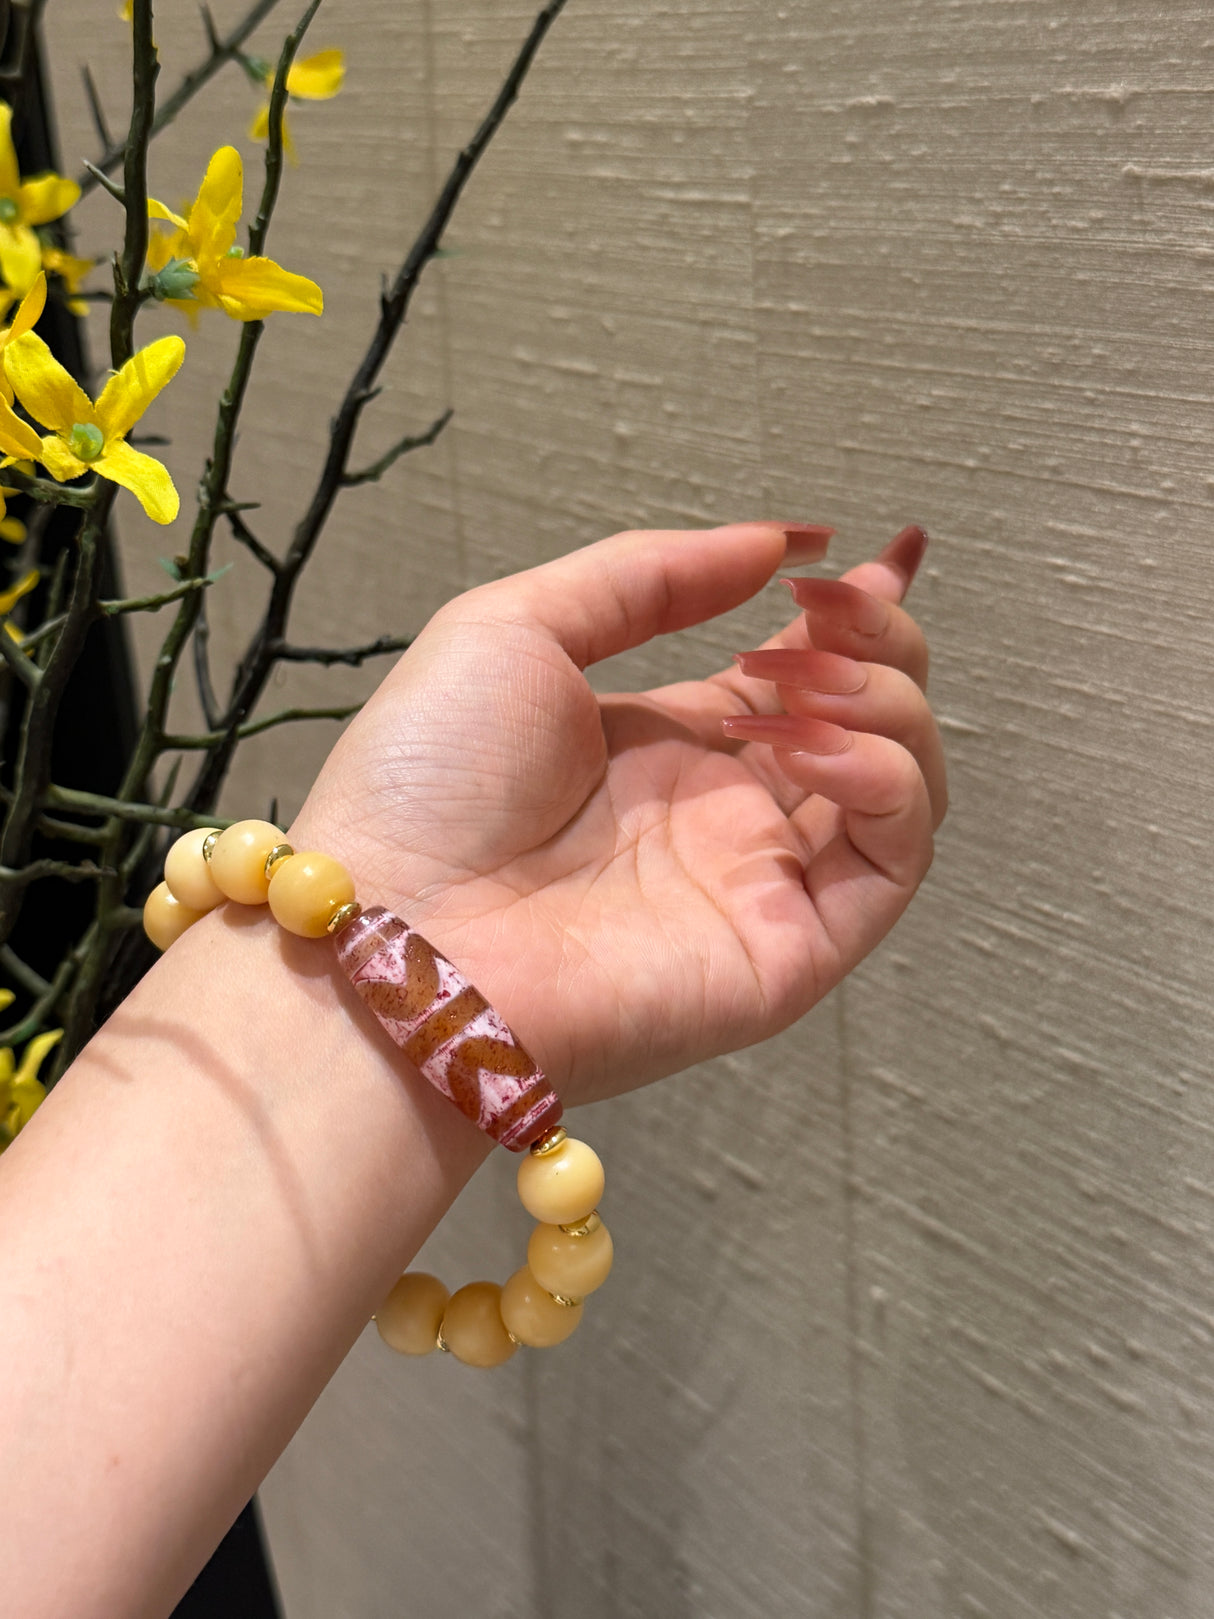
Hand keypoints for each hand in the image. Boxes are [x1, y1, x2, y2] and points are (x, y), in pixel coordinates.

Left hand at [291, 522, 944, 1107]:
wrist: (395, 932)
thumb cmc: (425, 786)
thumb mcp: (518, 627)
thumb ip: (651, 577)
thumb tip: (775, 542)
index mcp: (669, 744)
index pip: (801, 675)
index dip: (857, 615)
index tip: (889, 551)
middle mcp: (728, 811)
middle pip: (866, 720)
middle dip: (880, 642)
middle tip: (831, 606)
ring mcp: (764, 880)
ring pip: (902, 787)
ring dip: (887, 703)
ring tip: (805, 675)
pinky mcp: (790, 947)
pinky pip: (893, 862)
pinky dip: (884, 781)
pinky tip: (806, 740)